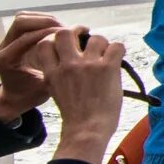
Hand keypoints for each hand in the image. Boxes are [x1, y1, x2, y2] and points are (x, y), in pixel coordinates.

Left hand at [0, 14, 65, 123]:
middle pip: (21, 22)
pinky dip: (42, 20)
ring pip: (23, 17)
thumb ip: (54, 73)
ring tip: (62, 28)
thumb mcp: (44, 88)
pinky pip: (27, 20)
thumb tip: (73, 58)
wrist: (16, 97)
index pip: (26, 38)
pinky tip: (56, 28)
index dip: (47, 33)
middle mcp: (4, 47)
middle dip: (45, 22)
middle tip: (65, 30)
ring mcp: (8, 41)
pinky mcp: (15, 37)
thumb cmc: (29, 94)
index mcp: (6, 60)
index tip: (66, 36)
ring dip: (44, 19)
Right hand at [37, 27, 127, 163]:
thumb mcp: (56, 92)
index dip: (56, 40)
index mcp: (52, 72)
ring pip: (96, 38)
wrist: (87, 130)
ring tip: (106, 57)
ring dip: (103, 45)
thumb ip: (58, 74)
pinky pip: (116, 46)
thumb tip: (70, 59)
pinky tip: (117, 60)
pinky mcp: (107, 67)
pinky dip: (119, 50)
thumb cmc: (75, 116)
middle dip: (77, 32)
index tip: (66, 45)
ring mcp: (87, 65)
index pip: (45, 44)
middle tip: (86, 39)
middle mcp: (68, 65)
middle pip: (66, 33)